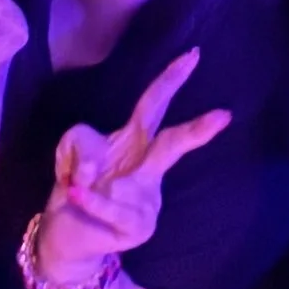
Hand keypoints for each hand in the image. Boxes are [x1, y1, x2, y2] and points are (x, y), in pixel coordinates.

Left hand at [34, 48, 233, 283]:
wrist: (66, 234)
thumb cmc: (77, 184)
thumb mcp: (70, 149)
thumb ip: (82, 143)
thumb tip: (98, 170)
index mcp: (134, 142)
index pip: (153, 105)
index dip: (171, 79)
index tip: (192, 55)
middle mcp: (147, 169)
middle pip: (171, 143)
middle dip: (196, 130)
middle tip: (223, 116)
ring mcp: (147, 200)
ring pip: (122, 177)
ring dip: (83, 174)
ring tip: (72, 184)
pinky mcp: (138, 226)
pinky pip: (111, 206)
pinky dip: (90, 199)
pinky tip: (76, 194)